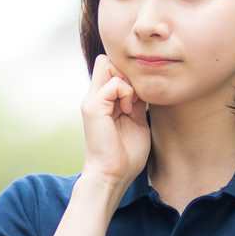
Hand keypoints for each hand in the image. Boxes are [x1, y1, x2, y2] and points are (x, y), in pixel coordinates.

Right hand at [81, 55, 150, 188]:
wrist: (113, 175)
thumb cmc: (126, 155)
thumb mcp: (136, 120)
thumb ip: (136, 101)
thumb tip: (143, 85)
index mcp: (103, 101)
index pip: (111, 67)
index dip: (128, 73)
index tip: (139, 95)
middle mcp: (94, 97)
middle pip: (108, 61)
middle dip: (127, 73)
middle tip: (136, 96)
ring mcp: (91, 101)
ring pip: (109, 65)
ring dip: (127, 82)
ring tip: (131, 104)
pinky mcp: (93, 107)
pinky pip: (114, 83)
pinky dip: (126, 93)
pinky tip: (127, 110)